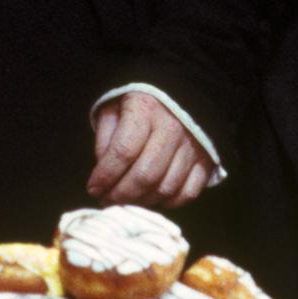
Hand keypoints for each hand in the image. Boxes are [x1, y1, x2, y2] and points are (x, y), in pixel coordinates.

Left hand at [87, 91, 211, 209]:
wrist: (176, 95)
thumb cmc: (138, 104)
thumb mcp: (113, 109)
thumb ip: (105, 140)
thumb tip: (103, 175)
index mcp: (145, 109)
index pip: (124, 151)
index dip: (106, 175)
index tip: (93, 188)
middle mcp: (172, 127)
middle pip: (145, 175)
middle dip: (121, 195)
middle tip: (107, 200)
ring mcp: (192, 146)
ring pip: (166, 188)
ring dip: (142, 202)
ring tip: (126, 200)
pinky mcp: (205, 161)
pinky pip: (188, 193)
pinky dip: (168, 203)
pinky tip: (152, 198)